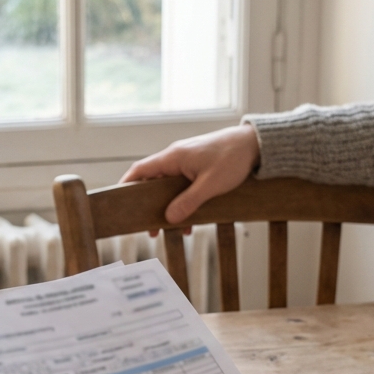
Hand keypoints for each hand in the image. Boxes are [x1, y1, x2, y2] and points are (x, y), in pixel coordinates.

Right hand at [120, 124, 259, 223]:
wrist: (255, 144)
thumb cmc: (233, 159)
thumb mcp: (210, 185)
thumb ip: (188, 202)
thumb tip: (169, 218)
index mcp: (173, 157)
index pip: (140, 170)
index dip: (126, 185)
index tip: (119, 201)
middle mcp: (176, 157)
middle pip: (152, 181)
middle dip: (149, 205)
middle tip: (148, 227)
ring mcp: (187, 162)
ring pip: (168, 187)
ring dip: (167, 207)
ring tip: (168, 229)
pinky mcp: (198, 167)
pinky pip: (183, 187)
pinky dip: (183, 203)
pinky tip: (191, 221)